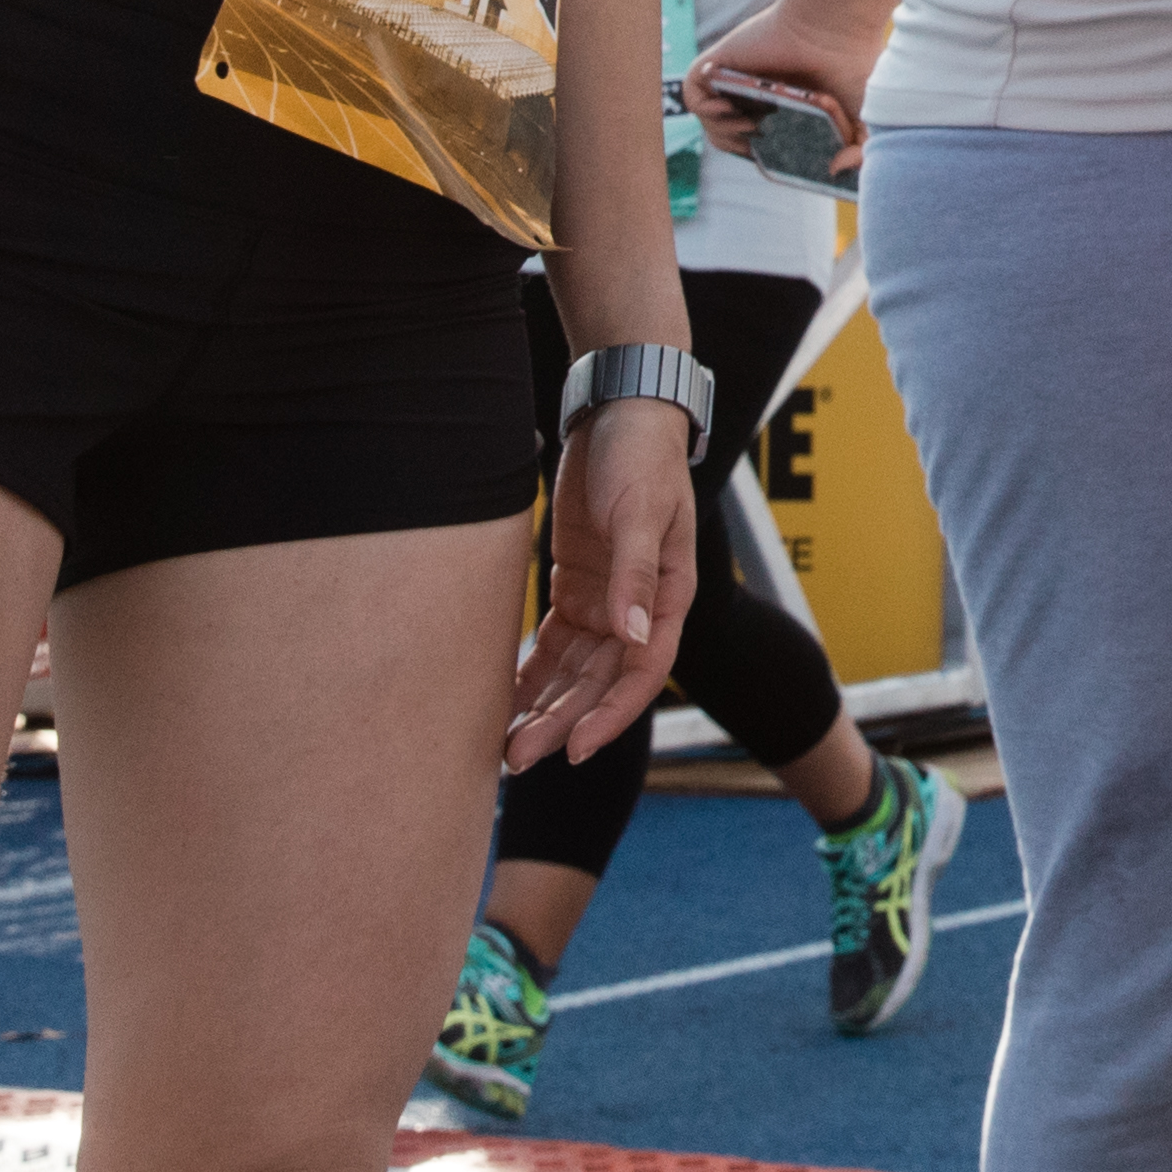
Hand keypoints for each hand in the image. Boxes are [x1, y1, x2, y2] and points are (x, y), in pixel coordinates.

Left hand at [503, 390, 699, 765]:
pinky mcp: (576, 589)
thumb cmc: (642, 457)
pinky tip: (503, 702)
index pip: (642, 673)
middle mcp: (638, 609)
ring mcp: (606, 602)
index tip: (574, 750)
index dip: (610, 715)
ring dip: (544, 707)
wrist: (618, 413)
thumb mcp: (641, 511)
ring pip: (574, 672)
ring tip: (504, 745)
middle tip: (519, 758)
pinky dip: (531, 674)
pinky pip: (553, 646)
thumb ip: (636, 574)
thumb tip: (633, 639)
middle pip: (600, 682)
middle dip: (563, 722)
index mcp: (667, 596)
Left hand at [691, 0, 880, 161]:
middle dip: (741, 148)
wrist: (836, 30)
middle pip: (730, 136)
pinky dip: (705, 110)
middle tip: (761, 141)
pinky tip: (730, 107)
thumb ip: (859, 155)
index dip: (762, 157)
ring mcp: (737, 78)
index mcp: (786, 106)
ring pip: (710, 121)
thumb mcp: (866, 122)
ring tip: (752, 124)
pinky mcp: (719, 64)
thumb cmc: (855, 66)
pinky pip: (693, 96)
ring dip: (723, 134)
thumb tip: (832, 170)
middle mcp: (759, 92)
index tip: (778, 159)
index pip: (759, 143)